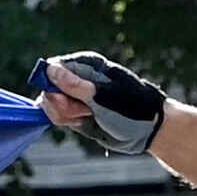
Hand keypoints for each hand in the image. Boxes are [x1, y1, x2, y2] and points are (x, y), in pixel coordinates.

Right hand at [38, 51, 165, 157]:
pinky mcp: (75, 112)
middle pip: (49, 89)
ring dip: (67, 115)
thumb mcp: (102, 97)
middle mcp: (78, 78)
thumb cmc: (130, 108)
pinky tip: (85, 121)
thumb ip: (74, 85)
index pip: (52, 69)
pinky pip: (58, 116)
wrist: (147, 129)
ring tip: (89, 116)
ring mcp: (75, 96)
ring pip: (52, 105)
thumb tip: (49, 69)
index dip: (53, 85)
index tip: (65, 98)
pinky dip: (69, 122)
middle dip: (62, 105)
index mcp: (85, 65)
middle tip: (84, 111)